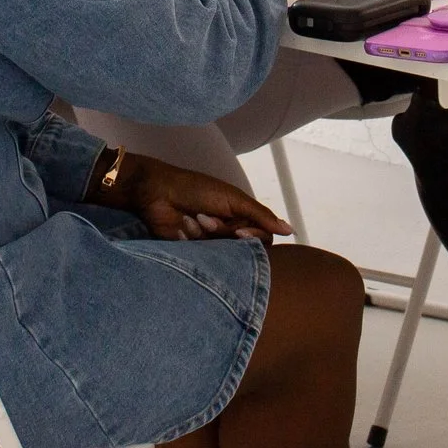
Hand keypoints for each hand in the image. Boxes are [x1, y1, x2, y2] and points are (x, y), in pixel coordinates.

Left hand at [102, 154, 291, 244]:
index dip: (253, 236)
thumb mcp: (232, 198)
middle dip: (223, 233)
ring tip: (191, 219)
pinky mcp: (193, 253)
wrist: (158, 193)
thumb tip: (290, 230)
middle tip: (206, 219)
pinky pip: (204, 259)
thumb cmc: (196, 189)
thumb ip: (260, 215)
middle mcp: (229, 231)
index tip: (239, 231)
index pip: (263, 237)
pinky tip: (181, 228)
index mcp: (241, 215)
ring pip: (223, 255)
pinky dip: (192, 241)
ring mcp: (211, 243)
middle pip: (242, 248)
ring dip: (205, 235)